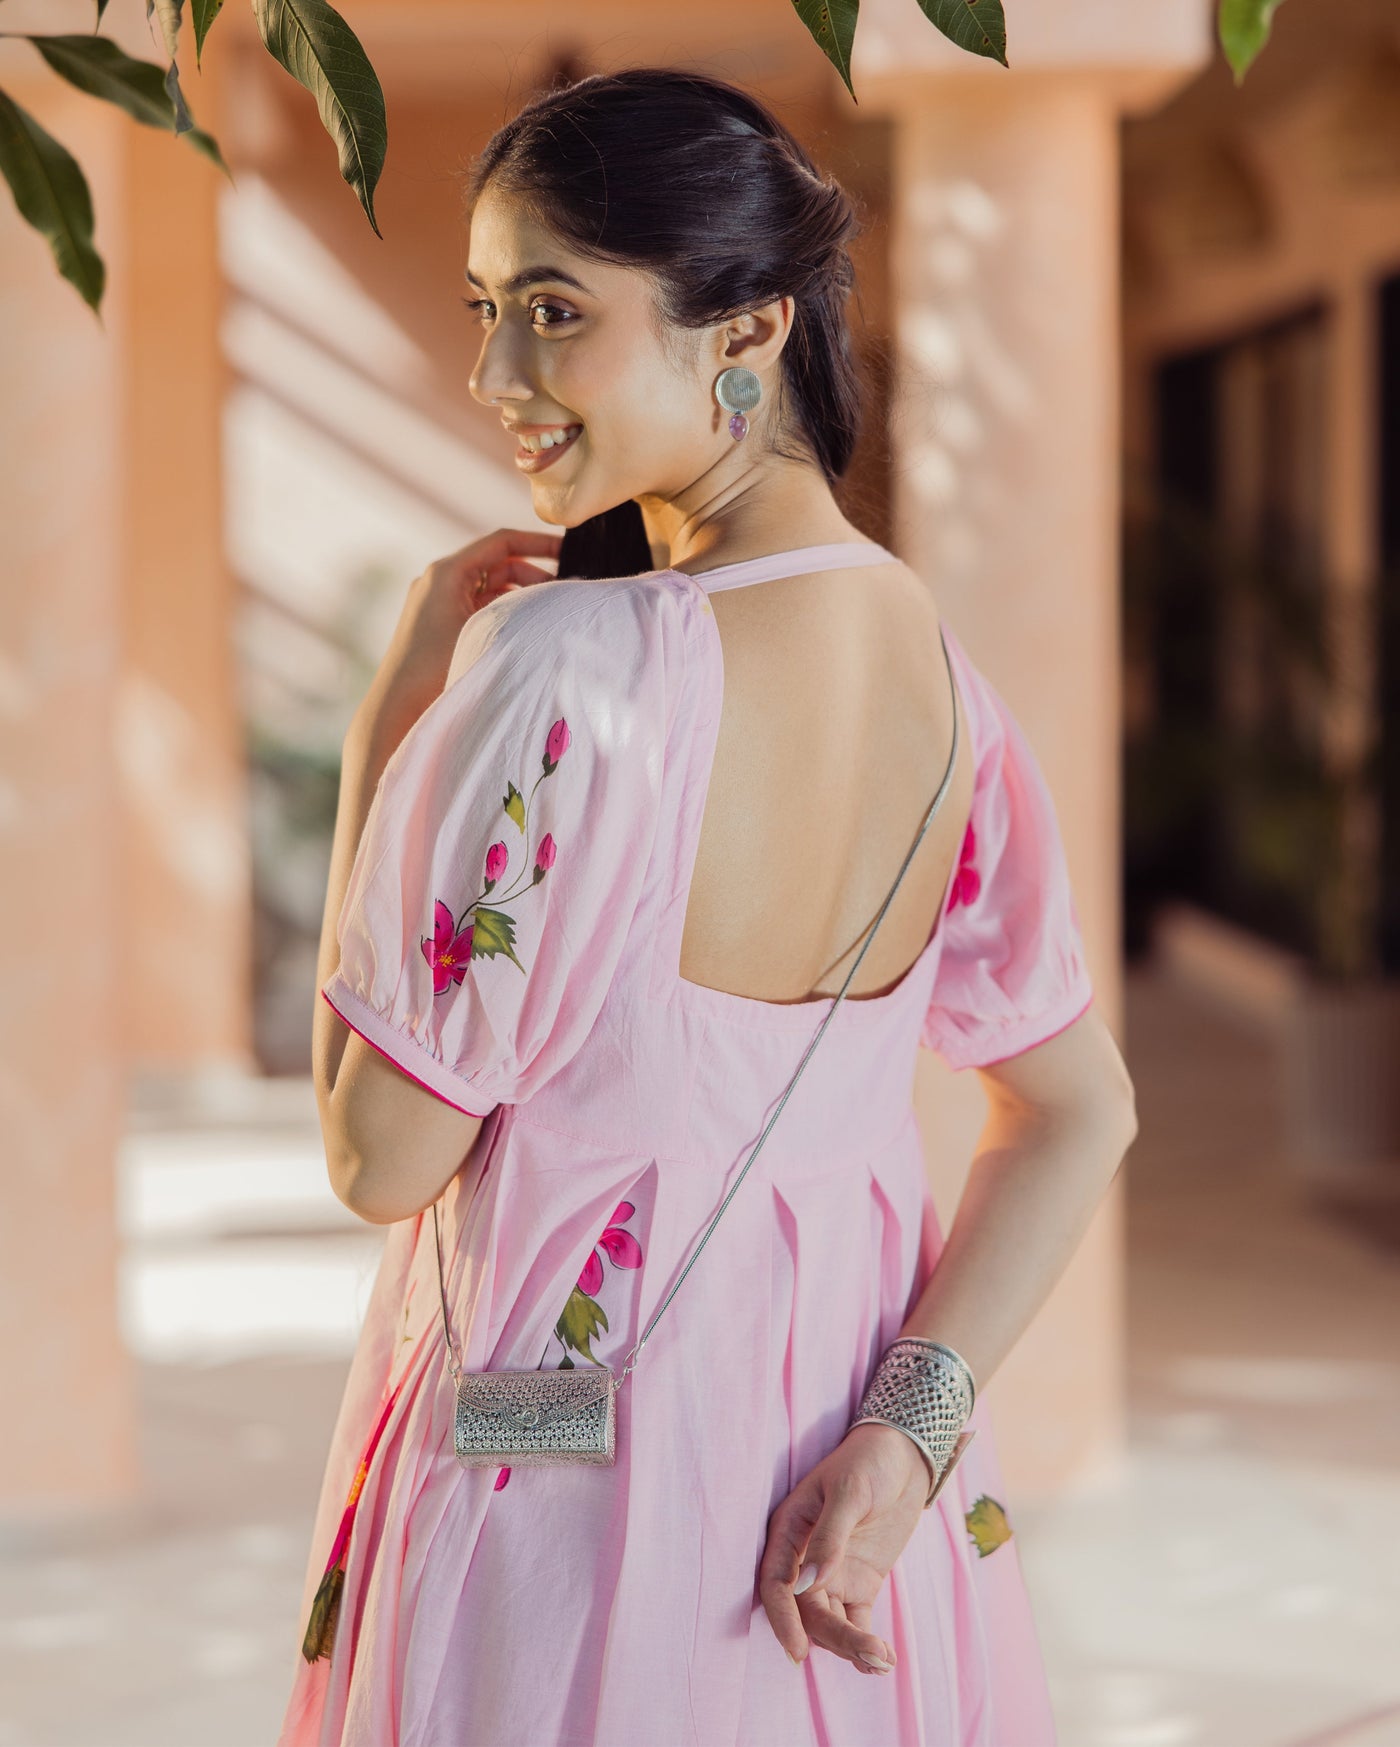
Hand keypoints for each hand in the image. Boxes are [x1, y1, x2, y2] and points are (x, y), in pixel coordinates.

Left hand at [355, 527, 561, 749]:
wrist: (397, 705)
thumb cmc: (436, 669)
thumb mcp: (484, 631)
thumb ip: (518, 609)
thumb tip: (554, 598)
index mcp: (447, 572)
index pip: (501, 542)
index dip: (537, 543)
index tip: (567, 549)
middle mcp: (439, 579)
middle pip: (497, 563)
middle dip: (532, 573)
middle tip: (563, 591)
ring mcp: (437, 599)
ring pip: (490, 585)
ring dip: (519, 593)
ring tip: (546, 610)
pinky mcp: (437, 620)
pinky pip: (477, 604)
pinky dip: (502, 609)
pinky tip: (523, 625)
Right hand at [757, 1421, 931, 1673]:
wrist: (905, 1454)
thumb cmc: (868, 1461)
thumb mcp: (850, 1492)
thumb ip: (829, 1538)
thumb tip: (807, 1586)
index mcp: (790, 1531)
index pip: (776, 1584)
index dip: (782, 1619)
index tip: (799, 1652)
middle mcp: (804, 1559)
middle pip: (807, 1612)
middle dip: (834, 1638)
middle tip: (870, 1654)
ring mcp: (832, 1574)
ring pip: (831, 1623)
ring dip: (852, 1646)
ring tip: (883, 1659)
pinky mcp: (859, 1584)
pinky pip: (855, 1621)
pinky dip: (865, 1642)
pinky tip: (884, 1659)